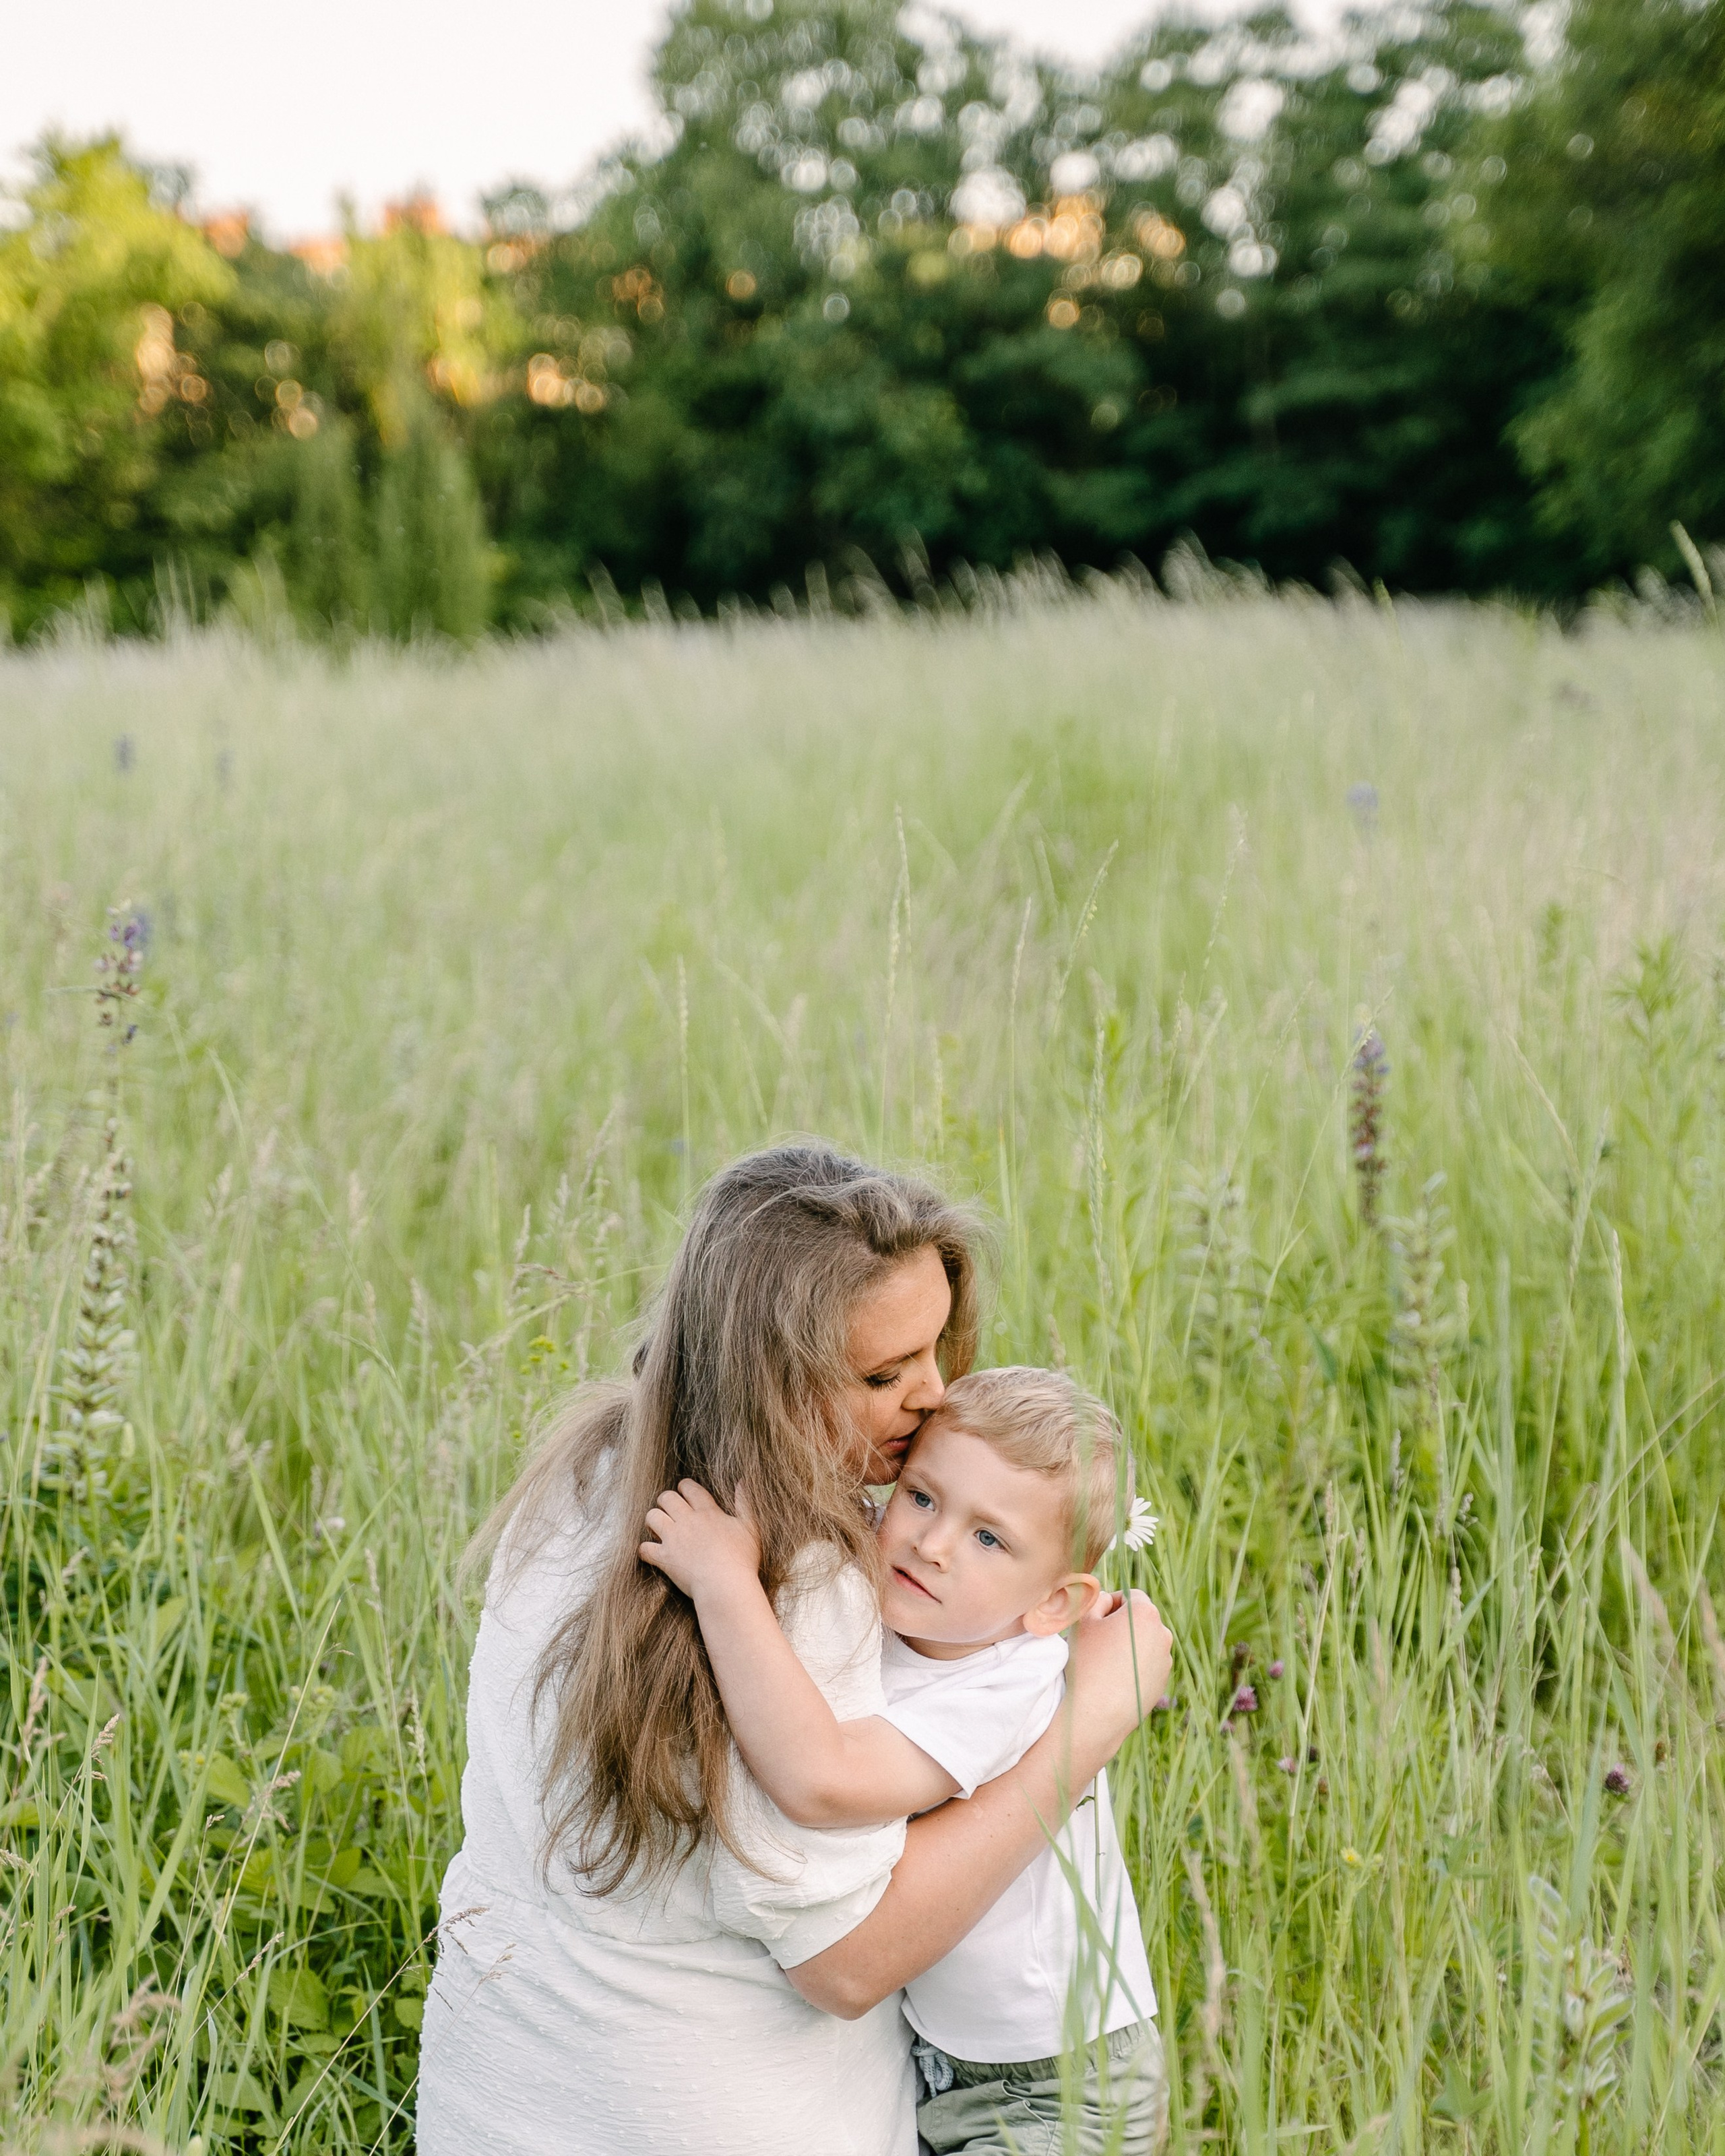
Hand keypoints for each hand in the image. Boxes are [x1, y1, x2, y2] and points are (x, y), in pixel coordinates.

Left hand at [639, 1479, 762, 1601]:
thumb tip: (742, 1481)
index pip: (689, 1488)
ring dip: (653, 1520)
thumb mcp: (750, 1527)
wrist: (727, 1586)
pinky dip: (645, 1549)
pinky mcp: (664, 1558)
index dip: (684, 1486)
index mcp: (708, 1512)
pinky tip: (652, 1552)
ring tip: (658, 1527)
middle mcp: (687, 1521)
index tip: (684, 1491)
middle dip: (666, 1500)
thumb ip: (745, 1503)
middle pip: (666, 1497)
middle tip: (670, 1510)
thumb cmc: (742, 1559)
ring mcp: (674, 1539)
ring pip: (651, 1517)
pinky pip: (644, 1548)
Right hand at [1064, 1590, 1172, 1754]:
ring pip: (1144, 1641)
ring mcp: (1165, 1659)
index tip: (1094, 1623)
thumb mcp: (1083, 1621)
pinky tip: (1116, 1678)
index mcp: (1146, 1613)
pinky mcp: (1163, 1680)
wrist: (1096, 1714)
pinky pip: (1147, 1662)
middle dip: (1121, 1625)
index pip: (1129, 1596)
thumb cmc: (1087, 1662)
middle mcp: (1162, 1633)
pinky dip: (1134, 1664)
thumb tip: (1107, 1599)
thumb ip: (1096, 1600)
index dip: (1109, 1606)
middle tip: (1098, 1642)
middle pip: (1139, 1618)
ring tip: (1106, 1662)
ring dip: (1128, 1644)